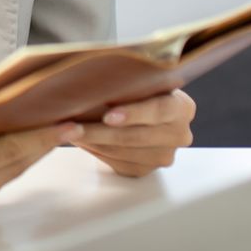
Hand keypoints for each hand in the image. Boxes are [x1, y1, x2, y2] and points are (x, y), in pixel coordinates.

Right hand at [0, 111, 81, 222]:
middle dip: (42, 144)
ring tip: (57, 129)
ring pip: (7, 175)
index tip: (67, 125)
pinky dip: (11, 161)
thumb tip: (12, 110)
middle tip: (72, 121)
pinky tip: (28, 143)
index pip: (5, 154)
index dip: (40, 138)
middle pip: (12, 167)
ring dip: (31, 153)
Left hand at [72, 89, 195, 176]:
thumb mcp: (139, 80)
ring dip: (92, 142)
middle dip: (100, 132)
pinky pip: (117, 163)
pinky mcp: (146, 170)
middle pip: (136, 137)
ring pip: (123, 152)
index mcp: (182, 108)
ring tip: (67, 131)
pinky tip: (80, 140)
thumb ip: (127, 83)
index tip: (108, 115)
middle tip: (72, 127)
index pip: (160, 110)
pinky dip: (96, 151)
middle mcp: (179, 135)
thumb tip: (88, 82)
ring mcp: (164, 156)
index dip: (134, 113)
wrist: (141, 107)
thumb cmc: (136, 87)